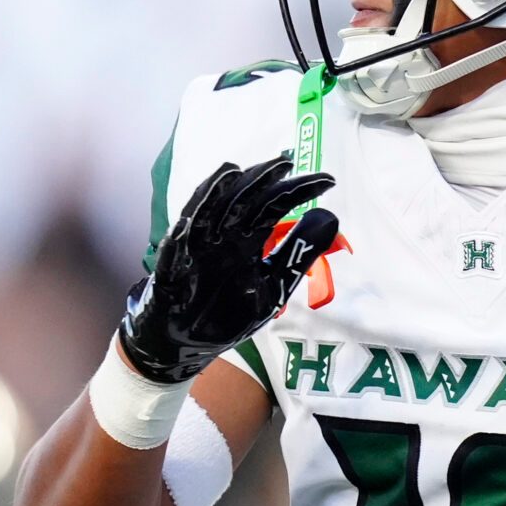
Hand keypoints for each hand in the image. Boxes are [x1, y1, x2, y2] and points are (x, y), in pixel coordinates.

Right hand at [120, 155, 340, 381]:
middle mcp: (224, 237)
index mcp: (248, 239)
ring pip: (208, 212)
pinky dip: (187, 226)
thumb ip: (298, 254)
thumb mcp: (273, 285)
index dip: (298, 191)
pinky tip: (194, 214)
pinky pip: (178, 245)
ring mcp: (198, 249)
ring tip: (234, 170)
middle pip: (243, 200)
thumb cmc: (227, 313)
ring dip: (218, 191)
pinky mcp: (173, 267)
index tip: (327, 181)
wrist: (189, 344)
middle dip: (262, 180)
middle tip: (286, 161)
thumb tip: (331, 217)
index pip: (274, 206)